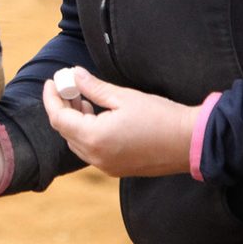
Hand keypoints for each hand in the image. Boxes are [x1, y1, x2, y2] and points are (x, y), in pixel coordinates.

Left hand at [42, 67, 198, 177]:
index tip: (53, 81)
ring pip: (77, 143)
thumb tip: (74, 75)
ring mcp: (107, 166)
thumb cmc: (160, 117)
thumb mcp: (123, 97)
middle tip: (67, 86)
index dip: (51, 99)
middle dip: (62, 108)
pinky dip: (87, 133)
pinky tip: (96, 115)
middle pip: (65, 131)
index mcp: (95, 139)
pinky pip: (91, 151)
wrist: (191, 142)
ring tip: (82, 98)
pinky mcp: (117, 169)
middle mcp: (97, 157)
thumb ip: (93, 87)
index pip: (59, 119)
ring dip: (75, 120)